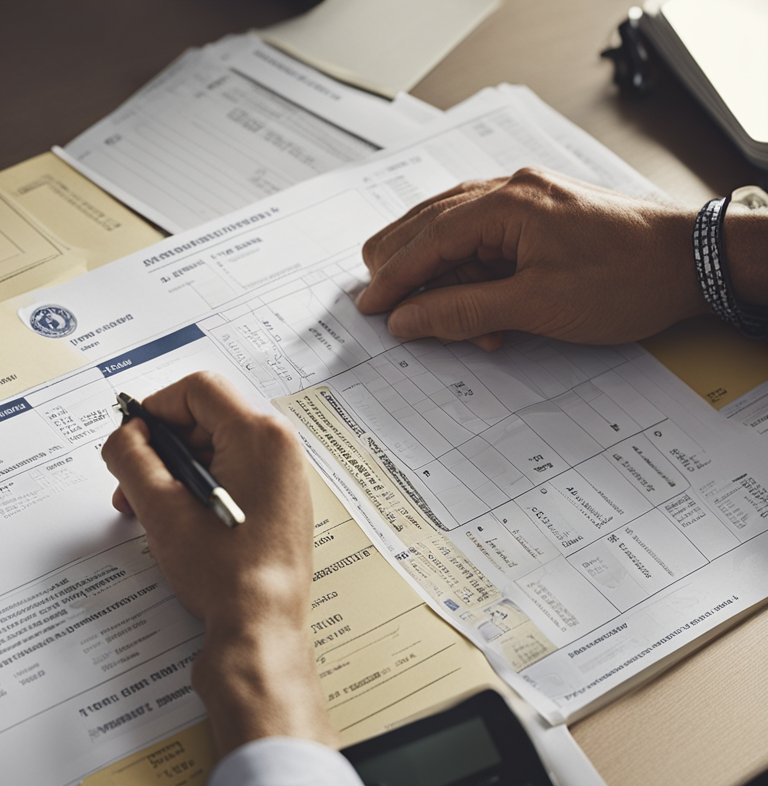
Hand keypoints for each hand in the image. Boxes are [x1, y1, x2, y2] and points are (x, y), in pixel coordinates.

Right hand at [101, 372, 335, 752]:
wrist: (260, 631)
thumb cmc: (224, 575)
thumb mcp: (161, 509)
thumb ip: (131, 458)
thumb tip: (123, 437)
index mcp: (260, 437)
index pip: (197, 390)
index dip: (155, 409)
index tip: (132, 440)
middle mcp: (280, 449)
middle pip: (205, 418)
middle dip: (161, 448)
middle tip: (131, 483)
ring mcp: (284, 477)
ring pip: (216, 449)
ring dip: (175, 472)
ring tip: (147, 509)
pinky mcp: (279, 503)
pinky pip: (232, 474)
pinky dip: (198, 488)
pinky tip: (176, 521)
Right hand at [357, 167, 708, 347]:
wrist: (692, 262)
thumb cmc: (626, 278)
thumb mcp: (536, 305)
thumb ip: (462, 311)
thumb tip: (407, 319)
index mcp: (507, 202)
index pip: (427, 239)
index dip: (392, 277)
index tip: (368, 307)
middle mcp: (511, 191)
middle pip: (430, 224)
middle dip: (403, 267)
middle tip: (378, 303)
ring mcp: (527, 201)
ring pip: (454, 233)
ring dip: (438, 276)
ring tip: (420, 311)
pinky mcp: (541, 218)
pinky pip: (485, 243)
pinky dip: (469, 274)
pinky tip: (470, 308)